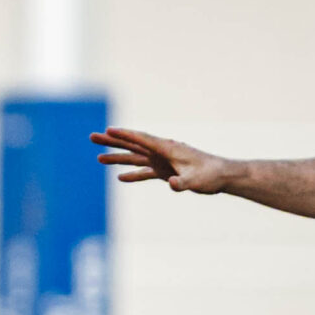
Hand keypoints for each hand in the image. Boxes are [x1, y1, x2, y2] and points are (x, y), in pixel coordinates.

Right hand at [91, 128, 237, 194]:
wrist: (223, 176)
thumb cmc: (211, 175)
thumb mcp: (196, 180)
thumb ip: (182, 183)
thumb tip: (172, 184)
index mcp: (167, 148)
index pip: (141, 139)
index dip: (124, 135)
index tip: (108, 129)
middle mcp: (162, 152)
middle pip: (132, 145)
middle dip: (112, 141)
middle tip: (92, 137)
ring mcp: (163, 161)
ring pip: (135, 158)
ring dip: (117, 158)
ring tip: (98, 158)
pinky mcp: (166, 171)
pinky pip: (145, 172)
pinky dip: (133, 175)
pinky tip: (120, 177)